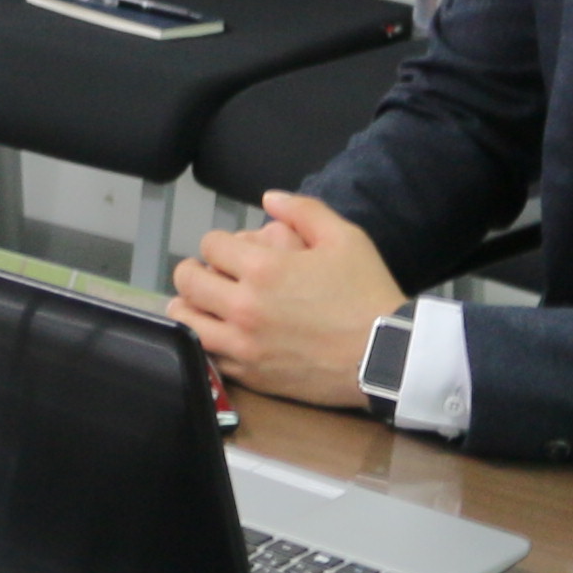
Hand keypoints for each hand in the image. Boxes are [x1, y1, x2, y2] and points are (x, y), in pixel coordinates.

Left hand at [168, 189, 404, 408]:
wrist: (386, 356)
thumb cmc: (367, 294)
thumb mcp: (345, 239)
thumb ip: (304, 211)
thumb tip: (268, 199)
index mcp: (263, 269)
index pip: (210, 245)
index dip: (220, 243)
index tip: (231, 251)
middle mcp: (243, 306)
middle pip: (187, 281)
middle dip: (195, 271)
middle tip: (210, 274)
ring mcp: (242, 344)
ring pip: (186, 320)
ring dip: (190, 306)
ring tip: (206, 304)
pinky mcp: (249, 374)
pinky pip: (206, 353)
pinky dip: (205, 340)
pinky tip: (219, 333)